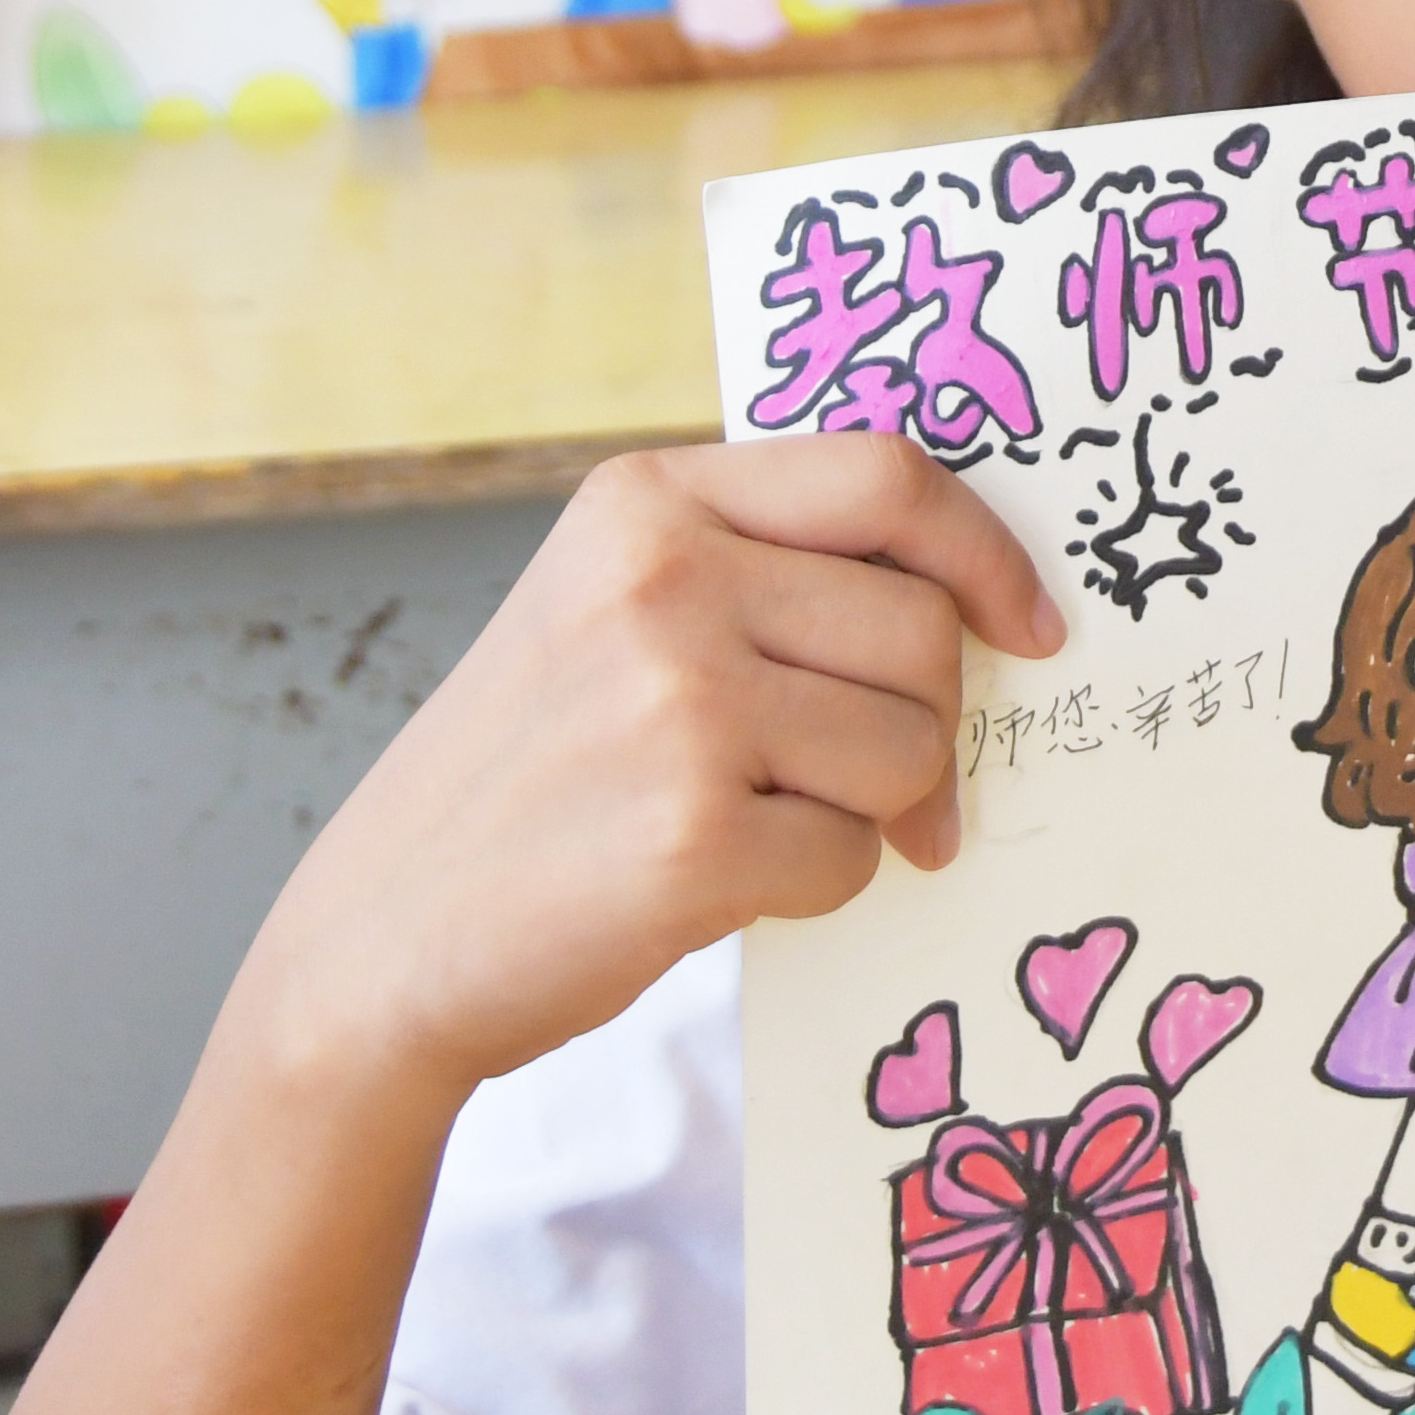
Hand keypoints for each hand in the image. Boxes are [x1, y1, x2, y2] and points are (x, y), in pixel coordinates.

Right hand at [230, 439, 1061, 1110]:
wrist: (380, 938)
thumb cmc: (534, 775)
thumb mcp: (614, 610)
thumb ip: (768, 571)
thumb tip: (987, 608)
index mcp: (647, 500)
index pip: (887, 476)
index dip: (987, 554)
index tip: (1034, 628)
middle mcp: (662, 580)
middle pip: (922, 629)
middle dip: (923, 721)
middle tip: (862, 784)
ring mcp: (676, 705)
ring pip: (911, 746)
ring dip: (870, 811)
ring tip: (759, 825)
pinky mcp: (691, 839)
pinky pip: (855, 856)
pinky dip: (817, 888)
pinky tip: (723, 885)